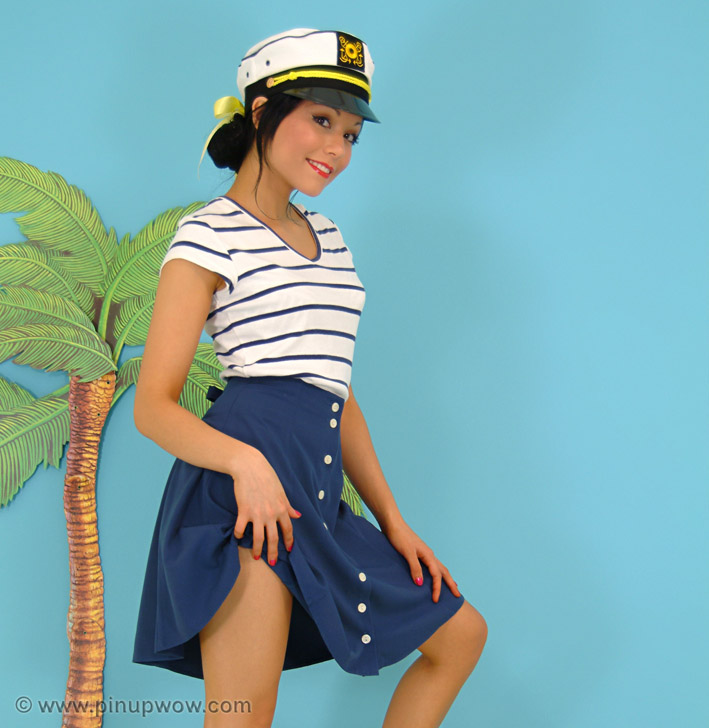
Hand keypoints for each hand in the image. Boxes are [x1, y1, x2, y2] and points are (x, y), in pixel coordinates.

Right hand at [229, 443, 300, 566]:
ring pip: (258, 538)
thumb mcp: (281, 492)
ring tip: (256, 556)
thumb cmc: (267, 477)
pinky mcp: (243, 511)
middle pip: (274, 538)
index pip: (288, 529)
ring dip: (257, 549)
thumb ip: (289, 506)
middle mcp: (271, 513)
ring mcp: (257, 514)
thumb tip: (298, 515)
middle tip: (272, 562)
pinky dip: (238, 535)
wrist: (250, 467)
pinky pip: (240, 528)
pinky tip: (238, 537)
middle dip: (273, 552)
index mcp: (282, 508)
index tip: (289, 550)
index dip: (289, 541)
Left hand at [382, 519, 460, 602]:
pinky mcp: (419, 553)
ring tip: (452, 586)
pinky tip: (434, 574)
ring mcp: (425, 553)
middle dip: (451, 584)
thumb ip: (415, 567)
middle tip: (458, 595)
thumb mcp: (407, 553)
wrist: (393, 524)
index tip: (435, 600)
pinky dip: (437, 572)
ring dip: (446, 578)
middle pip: (444, 571)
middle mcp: (429, 554)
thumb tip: (421, 584)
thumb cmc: (399, 537)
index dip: (437, 588)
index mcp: (428, 555)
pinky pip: (432, 565)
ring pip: (439, 568)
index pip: (437, 575)